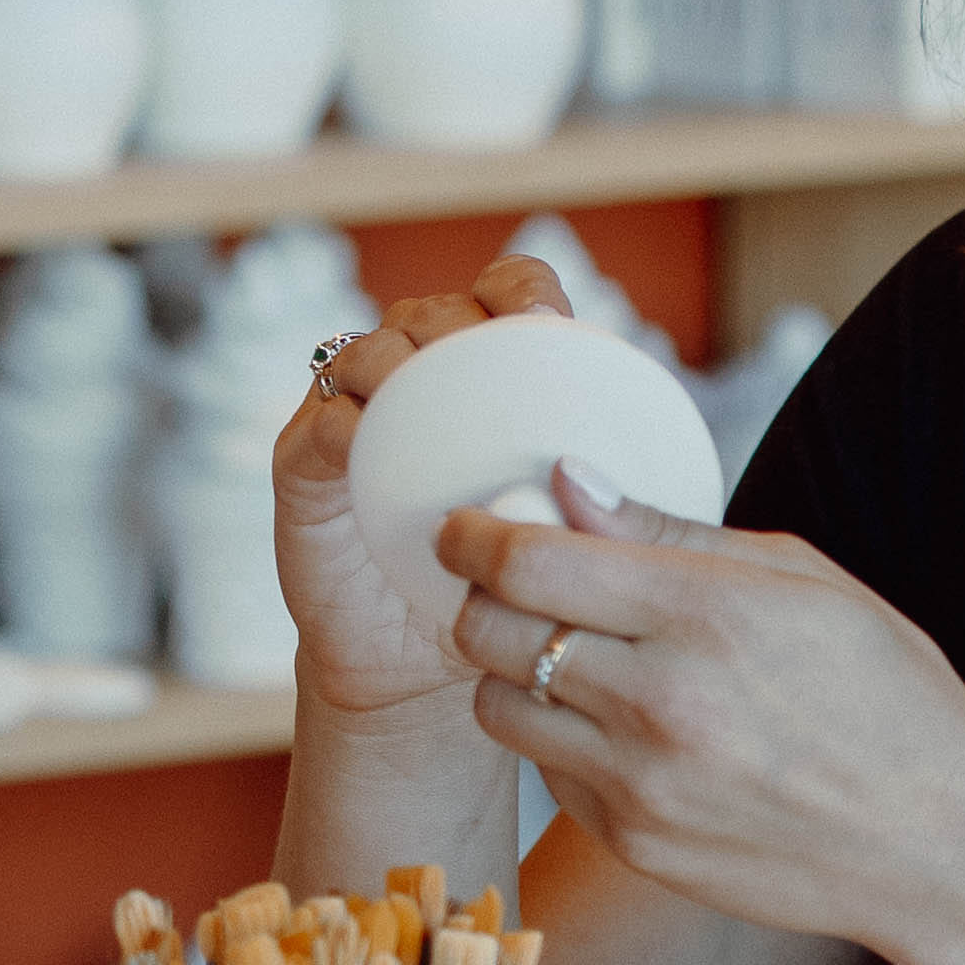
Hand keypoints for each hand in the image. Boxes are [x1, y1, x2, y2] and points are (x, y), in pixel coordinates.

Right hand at [275, 251, 579, 731]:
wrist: (424, 676)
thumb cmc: (508, 599)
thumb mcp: (568, 543)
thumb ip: (604, 505)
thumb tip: (659, 492)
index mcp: (483, 383)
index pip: (503, 294)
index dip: (520, 287)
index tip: (550, 318)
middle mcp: (416, 386)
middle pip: (430, 312)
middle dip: (457, 317)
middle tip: (492, 348)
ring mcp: (354, 420)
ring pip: (365, 351)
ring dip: (392, 357)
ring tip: (422, 386)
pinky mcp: (304, 468)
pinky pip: (319, 426)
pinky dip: (343, 424)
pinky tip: (365, 439)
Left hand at [434, 471, 964, 952]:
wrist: (940, 845)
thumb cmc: (886, 695)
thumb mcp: (802, 580)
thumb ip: (669, 532)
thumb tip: (565, 482)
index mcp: (704, 617)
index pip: (526, 563)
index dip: (473, 535)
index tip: (464, 526)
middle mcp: (658, 705)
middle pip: (488, 633)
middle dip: (480, 597)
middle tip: (507, 585)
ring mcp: (639, 787)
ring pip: (498, 710)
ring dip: (511, 673)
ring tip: (564, 656)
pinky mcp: (634, 845)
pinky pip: (548, 774)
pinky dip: (560, 739)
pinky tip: (618, 725)